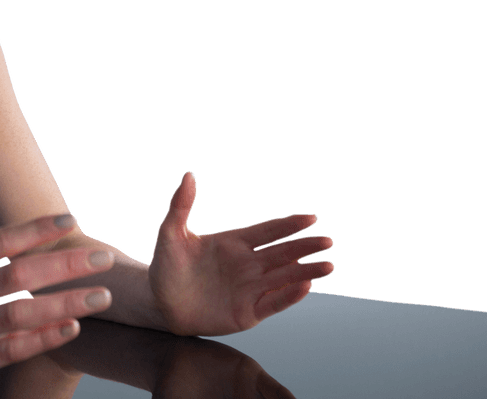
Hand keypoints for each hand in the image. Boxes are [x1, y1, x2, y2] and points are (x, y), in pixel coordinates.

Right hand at [0, 176, 114, 396]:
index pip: (0, 240)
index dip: (37, 229)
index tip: (72, 219)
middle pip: (16, 273)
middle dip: (63, 264)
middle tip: (103, 257)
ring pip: (16, 313)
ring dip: (62, 303)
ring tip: (100, 296)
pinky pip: (6, 350)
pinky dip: (40, 339)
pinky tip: (71, 328)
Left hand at [148, 172, 333, 336]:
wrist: (159, 303)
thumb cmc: (166, 267)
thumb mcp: (170, 234)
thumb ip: (180, 205)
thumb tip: (188, 174)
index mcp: (234, 244)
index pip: (267, 231)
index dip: (288, 225)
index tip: (310, 218)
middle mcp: (247, 265)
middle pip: (283, 253)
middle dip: (305, 247)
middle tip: (328, 241)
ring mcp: (249, 289)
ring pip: (284, 278)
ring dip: (306, 271)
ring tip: (328, 265)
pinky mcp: (247, 312)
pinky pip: (272, 303)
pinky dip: (288, 296)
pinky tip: (305, 286)